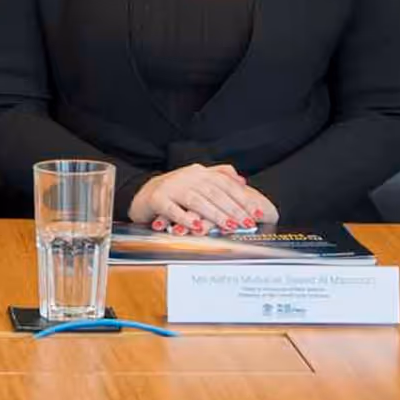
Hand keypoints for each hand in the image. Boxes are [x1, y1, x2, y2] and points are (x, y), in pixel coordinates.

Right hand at [127, 164, 275, 234]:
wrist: (142, 194)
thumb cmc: (174, 191)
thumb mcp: (197, 179)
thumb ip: (219, 176)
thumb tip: (242, 181)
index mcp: (200, 172)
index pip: (226, 184)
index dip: (243, 198)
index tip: (257, 212)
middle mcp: (187, 176)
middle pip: (215, 192)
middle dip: (233, 209)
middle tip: (248, 222)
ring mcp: (172, 187)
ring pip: (197, 200)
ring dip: (215, 214)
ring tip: (229, 226)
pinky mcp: (157, 199)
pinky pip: (173, 210)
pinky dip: (186, 219)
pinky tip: (197, 227)